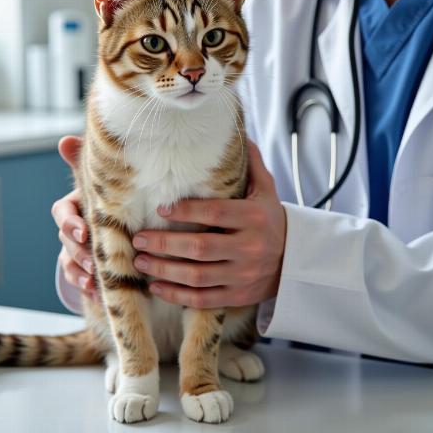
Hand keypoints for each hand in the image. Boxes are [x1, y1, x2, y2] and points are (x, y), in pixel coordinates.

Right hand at [52, 135, 97, 300]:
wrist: (122, 225)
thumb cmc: (110, 197)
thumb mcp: (102, 182)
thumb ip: (84, 164)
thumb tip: (64, 141)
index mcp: (75, 205)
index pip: (61, 212)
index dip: (69, 222)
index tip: (83, 232)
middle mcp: (72, 228)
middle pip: (66, 240)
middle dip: (77, 251)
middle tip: (92, 260)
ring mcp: (76, 249)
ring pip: (69, 261)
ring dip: (80, 271)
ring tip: (93, 278)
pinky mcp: (85, 267)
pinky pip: (79, 278)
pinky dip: (86, 286)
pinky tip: (97, 291)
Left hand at [131, 141, 286, 308]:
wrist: (293, 260)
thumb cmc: (270, 219)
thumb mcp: (267, 190)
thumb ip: (252, 165)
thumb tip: (238, 133)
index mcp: (255, 218)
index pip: (215, 213)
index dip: (186, 211)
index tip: (160, 208)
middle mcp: (250, 248)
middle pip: (200, 248)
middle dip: (164, 244)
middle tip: (139, 238)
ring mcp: (243, 275)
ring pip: (197, 276)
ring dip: (164, 270)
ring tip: (141, 260)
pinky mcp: (237, 296)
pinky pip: (203, 299)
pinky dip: (176, 295)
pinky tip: (155, 286)